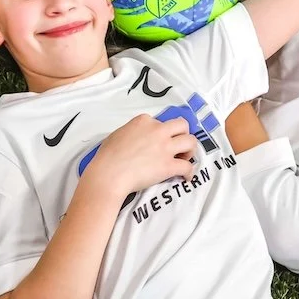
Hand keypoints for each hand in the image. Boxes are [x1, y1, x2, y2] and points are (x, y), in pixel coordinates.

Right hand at [77, 114, 198, 201]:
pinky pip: (188, 166)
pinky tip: (185, 177)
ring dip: (190, 150)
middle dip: (183, 134)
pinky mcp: (169, 165)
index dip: (161, 132)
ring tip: (184, 158)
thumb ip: (132, 131)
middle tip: (178, 145)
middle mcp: (157, 131)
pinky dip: (189, 172)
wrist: (109, 174)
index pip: (160, 121)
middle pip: (182, 125)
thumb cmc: (107, 157)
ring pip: (191, 142)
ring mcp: (165, 148)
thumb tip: (138, 138)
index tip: (158, 140)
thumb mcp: (118, 134)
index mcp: (144, 121)